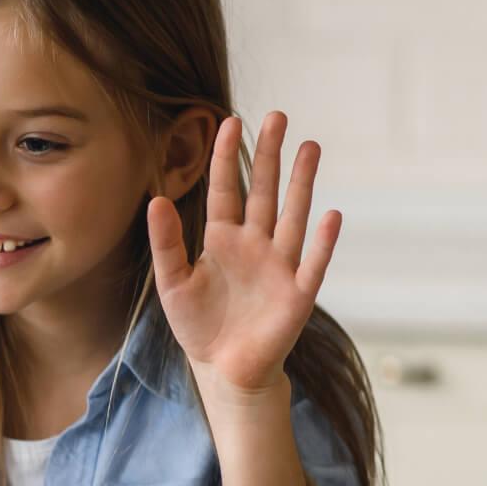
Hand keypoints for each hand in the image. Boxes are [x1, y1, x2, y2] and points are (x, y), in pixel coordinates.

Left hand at [147, 112, 340, 397]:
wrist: (223, 370)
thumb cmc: (198, 325)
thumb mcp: (173, 282)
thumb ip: (166, 243)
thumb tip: (156, 200)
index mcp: (222, 238)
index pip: (227, 188)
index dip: (228, 156)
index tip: (230, 121)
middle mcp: (254, 244)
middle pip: (264, 191)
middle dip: (270, 155)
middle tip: (278, 116)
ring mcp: (279, 266)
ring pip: (293, 216)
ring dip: (302, 183)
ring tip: (310, 146)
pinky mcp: (297, 294)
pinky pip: (312, 263)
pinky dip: (322, 242)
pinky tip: (330, 214)